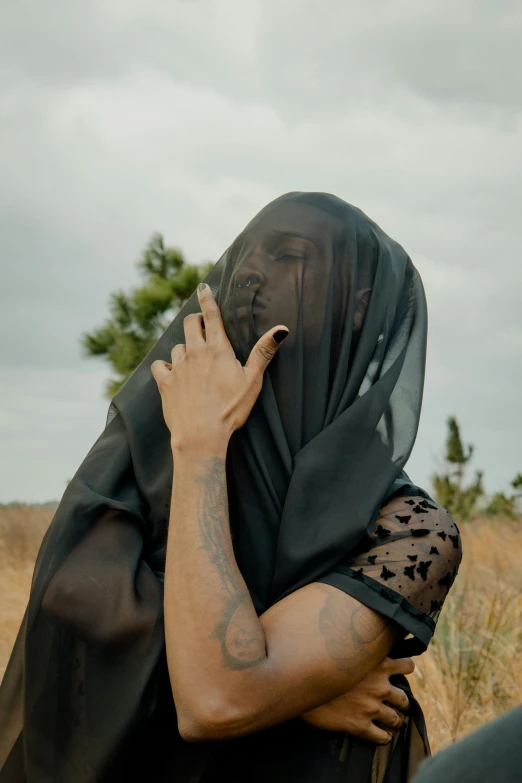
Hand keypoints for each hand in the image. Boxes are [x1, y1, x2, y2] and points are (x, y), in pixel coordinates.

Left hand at [151, 283, 288, 451]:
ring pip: (177, 346)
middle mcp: (194, 352)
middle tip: (202, 327)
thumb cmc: (230, 409)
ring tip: (193, 360)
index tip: (202, 287)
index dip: (207, 298)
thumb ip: (263, 352)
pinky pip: (160, 365)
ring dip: (185, 348)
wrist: (201, 435)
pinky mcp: (165, 382)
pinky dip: (166, 367)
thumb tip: (282, 330)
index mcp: (217, 349)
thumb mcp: (252, 380)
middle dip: (196, 321)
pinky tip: (173, 374)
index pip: (211, 315)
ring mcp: (178, 367)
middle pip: (190, 324)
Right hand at [301, 657, 413, 744]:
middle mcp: (379, 687)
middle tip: (397, 704)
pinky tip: (381, 736)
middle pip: (403, 699)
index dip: (406, 669)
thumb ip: (360, 646)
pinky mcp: (360, 726)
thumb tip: (361, 633)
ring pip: (395, 719)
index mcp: (378, 664)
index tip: (402, 671)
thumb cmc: (320, 661)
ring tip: (391, 722)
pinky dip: (384, 737)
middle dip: (401, 702)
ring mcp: (371, 708)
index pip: (407, 666)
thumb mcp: (344, 647)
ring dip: (394, 721)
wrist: (300, 683)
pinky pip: (382, 737)